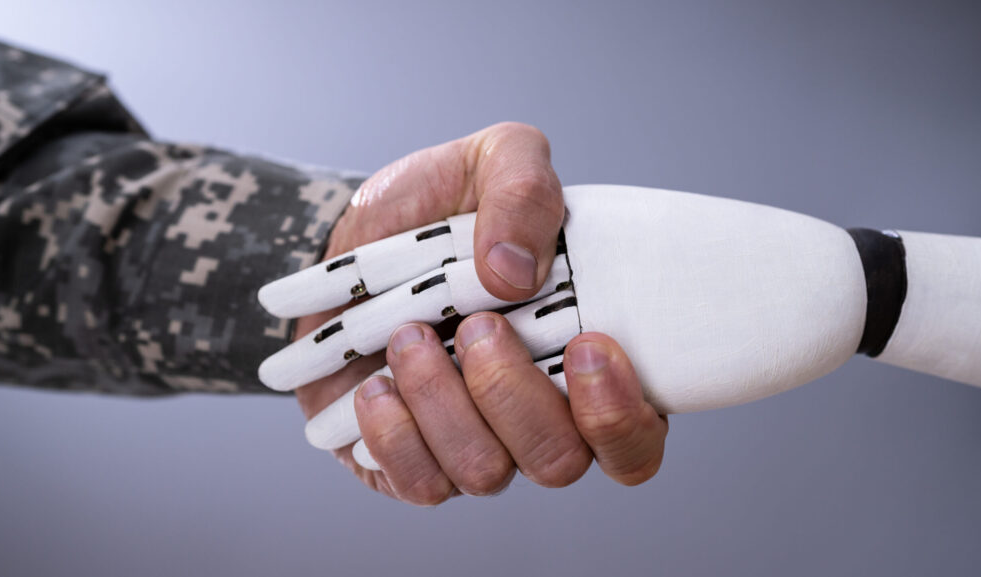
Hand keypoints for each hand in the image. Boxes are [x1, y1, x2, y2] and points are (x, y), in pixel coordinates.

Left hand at [292, 122, 667, 504]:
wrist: (345, 238)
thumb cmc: (436, 209)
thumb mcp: (492, 159)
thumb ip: (524, 188)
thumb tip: (517, 272)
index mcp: (586, 360)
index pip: (635, 439)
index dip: (620, 417)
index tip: (586, 345)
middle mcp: (540, 418)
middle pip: (559, 460)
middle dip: (511, 393)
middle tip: (475, 325)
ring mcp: (476, 446)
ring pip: (486, 472)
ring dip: (444, 401)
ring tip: (407, 336)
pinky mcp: (413, 463)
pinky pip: (419, 484)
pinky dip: (394, 431)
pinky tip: (376, 382)